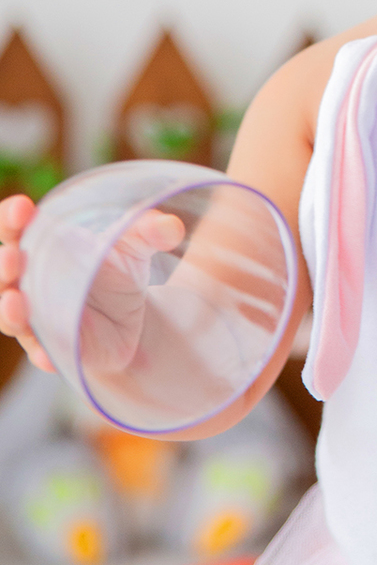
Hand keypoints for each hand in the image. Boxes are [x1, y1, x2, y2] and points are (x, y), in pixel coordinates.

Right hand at [0, 194, 185, 377]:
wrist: (136, 315)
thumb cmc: (120, 267)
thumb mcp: (137, 242)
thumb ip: (151, 230)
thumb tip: (172, 227)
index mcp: (42, 245)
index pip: (13, 229)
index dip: (10, 220)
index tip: (22, 208)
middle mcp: (30, 282)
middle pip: (5, 274)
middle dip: (5, 266)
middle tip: (14, 258)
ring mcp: (39, 317)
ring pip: (12, 317)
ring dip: (10, 311)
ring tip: (16, 302)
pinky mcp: (56, 347)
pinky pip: (42, 354)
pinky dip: (43, 354)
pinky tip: (49, 356)